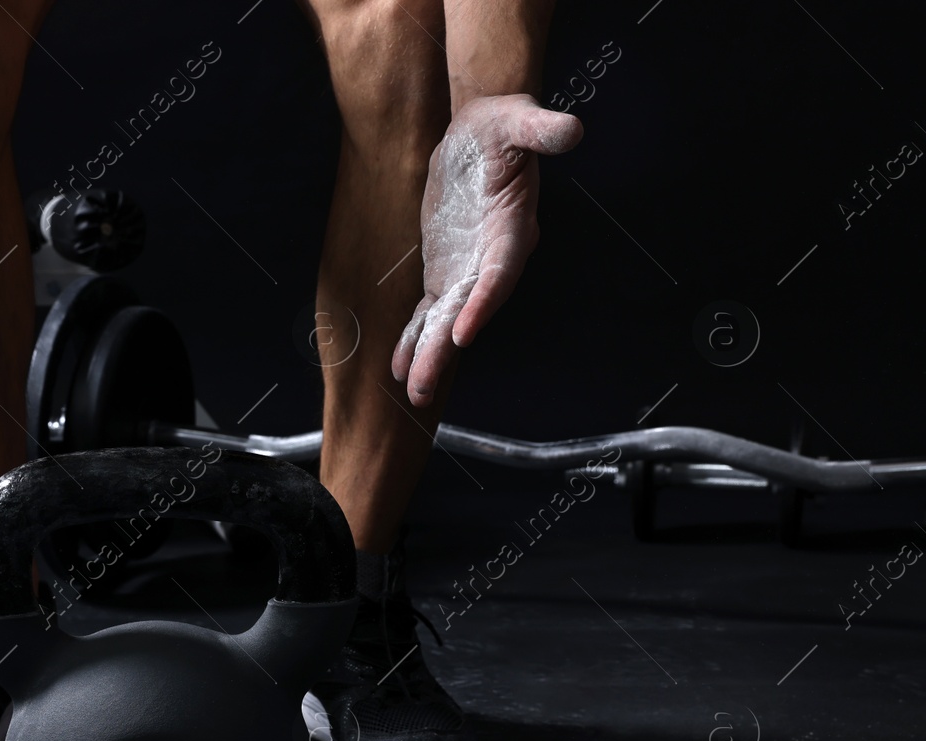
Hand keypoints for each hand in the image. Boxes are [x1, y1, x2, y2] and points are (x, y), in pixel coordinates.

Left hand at [392, 94, 582, 405]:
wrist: (483, 133)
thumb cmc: (504, 124)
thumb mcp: (518, 119)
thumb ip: (540, 129)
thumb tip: (569, 131)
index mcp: (512, 230)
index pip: (499, 274)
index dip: (483, 304)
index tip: (463, 335)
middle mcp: (492, 259)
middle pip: (468, 311)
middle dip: (445, 349)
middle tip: (424, 386)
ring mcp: (468, 269)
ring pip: (447, 320)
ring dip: (429, 356)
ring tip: (414, 392)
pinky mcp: (447, 270)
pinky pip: (431, 312)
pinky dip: (416, 338)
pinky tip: (400, 368)